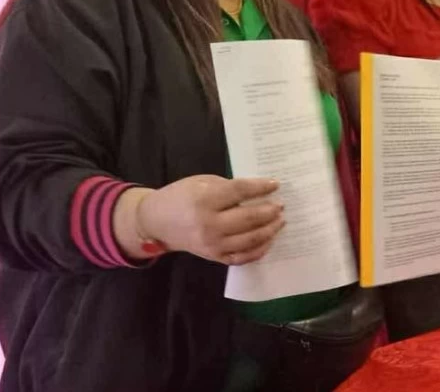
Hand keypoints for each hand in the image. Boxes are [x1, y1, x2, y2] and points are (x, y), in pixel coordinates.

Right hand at [135, 175, 284, 265]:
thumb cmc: (181, 196)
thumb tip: (259, 191)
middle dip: (270, 211)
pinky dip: (259, 250)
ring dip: (270, 230)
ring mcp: (213, 244)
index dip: (261, 187)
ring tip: (280, 221)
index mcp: (205, 200)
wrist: (157, 221)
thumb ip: (229, 187)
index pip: (241, 192)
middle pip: (249, 218)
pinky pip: (242, 257)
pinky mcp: (214, 257)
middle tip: (281, 205)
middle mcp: (210, 224)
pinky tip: (269, 240)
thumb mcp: (202, 182)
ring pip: (250, 239)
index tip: (276, 184)